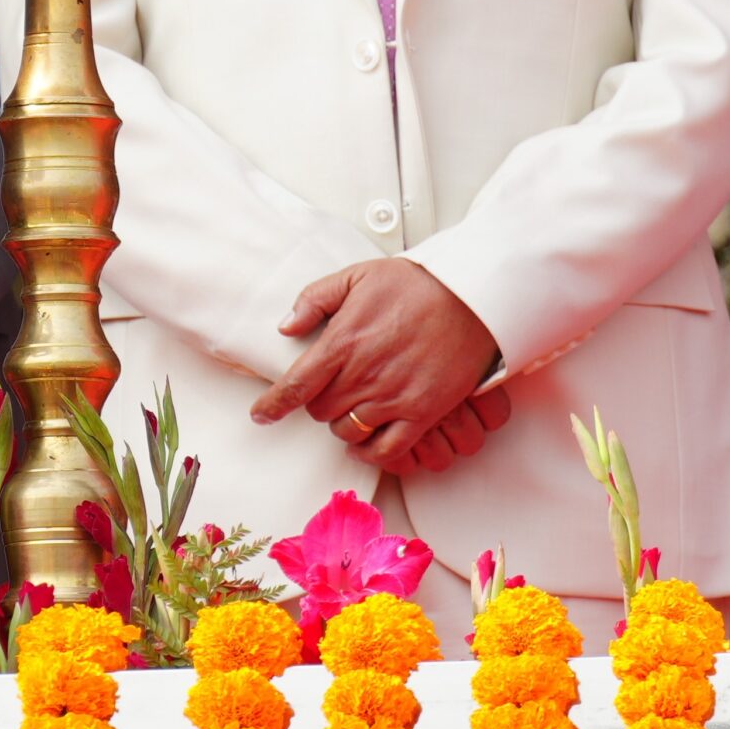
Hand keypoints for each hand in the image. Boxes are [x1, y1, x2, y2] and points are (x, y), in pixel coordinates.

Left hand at [247, 257, 499, 467]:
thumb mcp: (355, 277)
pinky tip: (365, 443)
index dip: (273, 405)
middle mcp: (363, 375)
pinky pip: (388, 449)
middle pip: (320, 410)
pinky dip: (371, 451)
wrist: (469, 298)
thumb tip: (286, 326)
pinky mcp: (423, 413)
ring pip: (348, 430)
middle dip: (316, 404)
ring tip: (348, 409)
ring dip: (342, 423)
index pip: (295, 385)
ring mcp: (393, 397)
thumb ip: (314, 300)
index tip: (260, 415)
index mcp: (342, 342)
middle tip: (327, 391)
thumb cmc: (413, 284)